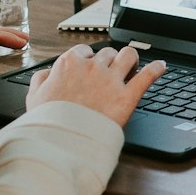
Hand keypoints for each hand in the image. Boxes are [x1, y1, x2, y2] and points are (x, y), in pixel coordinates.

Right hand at [27, 43, 165, 127]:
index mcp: (70, 64)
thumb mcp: (34, 97)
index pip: (84, 51)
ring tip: (133, 66)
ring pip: (129, 55)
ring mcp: (111, 80)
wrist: (61, 142)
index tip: (91, 67)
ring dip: (131, 59)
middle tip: (111, 72)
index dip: (89, 60)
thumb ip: (41, 79)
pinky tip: (161, 66)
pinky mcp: (127, 96)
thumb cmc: (47, 122)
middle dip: (110, 61)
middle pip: (108, 53)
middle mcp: (92, 67)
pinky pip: (148, 75)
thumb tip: (48, 73)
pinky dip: (157, 69)